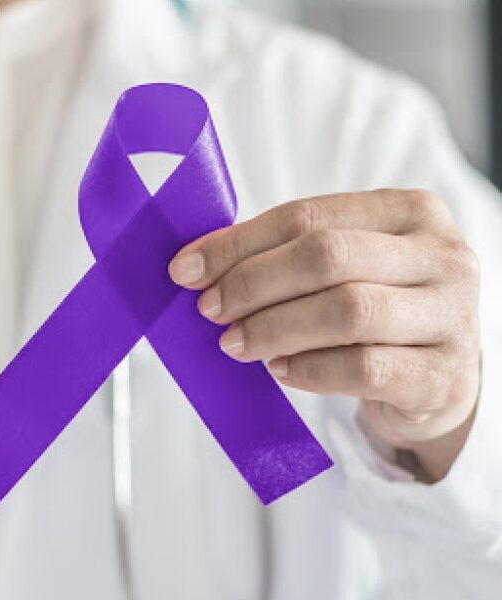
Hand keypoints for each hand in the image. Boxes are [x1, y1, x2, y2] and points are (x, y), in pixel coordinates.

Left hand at [168, 190, 480, 480]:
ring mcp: (451, 316)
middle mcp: (441, 256)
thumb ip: (281, 254)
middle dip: (253, 284)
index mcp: (409, 211)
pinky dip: (310, 370)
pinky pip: (364, 368)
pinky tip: (280, 371)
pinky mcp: (442, 376)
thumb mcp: (342, 268)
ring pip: (348, 312)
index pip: (308, 217)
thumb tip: (196, 262)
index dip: (238, 244)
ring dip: (275, 328)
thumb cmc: (376, 308)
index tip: (186, 269)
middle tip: (210, 310)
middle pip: (328, 257)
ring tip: (236, 343)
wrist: (438, 379)